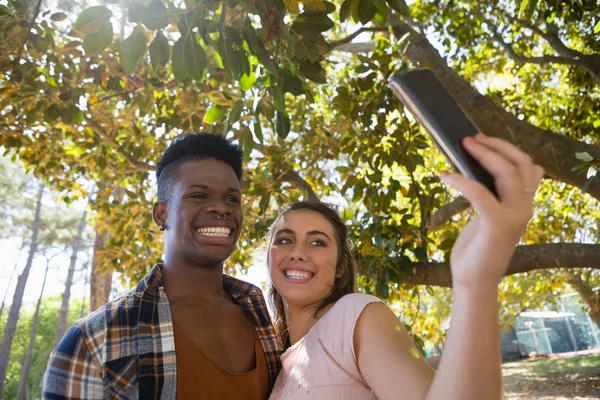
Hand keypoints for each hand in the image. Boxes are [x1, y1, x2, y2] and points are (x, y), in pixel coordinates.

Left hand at [440, 134, 543, 292]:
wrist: (474, 280)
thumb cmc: (476, 248)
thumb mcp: (487, 217)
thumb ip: (491, 196)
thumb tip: (477, 171)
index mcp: (524, 205)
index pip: (530, 168)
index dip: (509, 150)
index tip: (485, 140)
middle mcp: (525, 208)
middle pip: (521, 164)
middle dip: (497, 146)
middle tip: (472, 138)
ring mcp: (515, 216)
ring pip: (507, 173)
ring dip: (484, 155)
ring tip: (464, 145)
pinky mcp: (497, 224)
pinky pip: (479, 192)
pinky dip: (460, 180)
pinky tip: (443, 175)